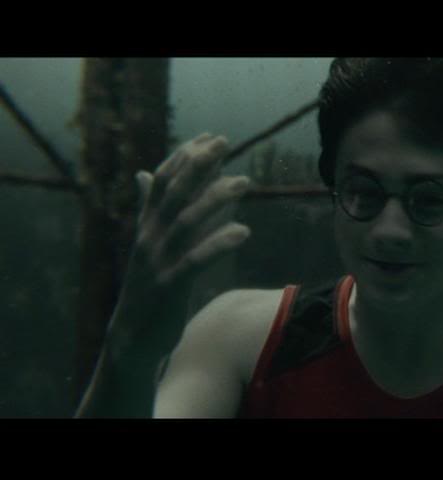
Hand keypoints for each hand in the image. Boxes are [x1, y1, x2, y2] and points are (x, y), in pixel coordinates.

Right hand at [108, 133, 252, 359]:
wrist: (131, 339)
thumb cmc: (149, 287)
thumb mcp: (150, 244)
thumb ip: (151, 208)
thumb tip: (144, 172)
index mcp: (147, 226)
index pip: (162, 181)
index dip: (184, 157)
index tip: (209, 137)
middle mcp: (149, 238)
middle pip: (173, 192)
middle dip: (199, 165)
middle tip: (225, 142)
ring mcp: (157, 261)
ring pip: (186, 222)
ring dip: (216, 198)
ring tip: (245, 182)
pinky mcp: (168, 287)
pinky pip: (195, 261)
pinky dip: (218, 243)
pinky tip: (243, 230)